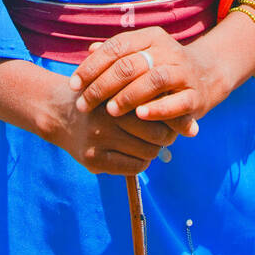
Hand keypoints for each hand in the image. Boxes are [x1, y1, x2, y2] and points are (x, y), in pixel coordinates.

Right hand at [48, 77, 181, 175]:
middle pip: (158, 135)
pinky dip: (140, 162)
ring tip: (147, 142)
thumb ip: (155, 99)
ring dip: (153, 150)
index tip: (173, 118)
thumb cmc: (104, 97)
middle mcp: (108, 116)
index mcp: (118, 92)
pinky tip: (135, 153)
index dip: (172, 117)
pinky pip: (132, 168)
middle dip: (165, 136)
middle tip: (163, 132)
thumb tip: (195, 129)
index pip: (160, 111)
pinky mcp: (93, 159)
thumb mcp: (123, 87)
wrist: (59, 112)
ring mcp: (99, 139)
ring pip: (148, 153)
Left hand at [69, 25, 224, 127]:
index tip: (73, 84)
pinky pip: (177, 101)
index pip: (116, 47)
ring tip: (110, 111)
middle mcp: (167, 50)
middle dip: (102, 86)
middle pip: (130, 64)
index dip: (92, 66)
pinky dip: (157, 109)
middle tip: (84, 104)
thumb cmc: (162, 66)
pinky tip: (140, 116)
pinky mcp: (196, 95)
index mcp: (150, 37)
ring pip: (153, 80)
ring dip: (128, 96)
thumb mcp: (142, 54)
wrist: (208, 75)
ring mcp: (183, 72)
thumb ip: (117, 54)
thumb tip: (89, 51)